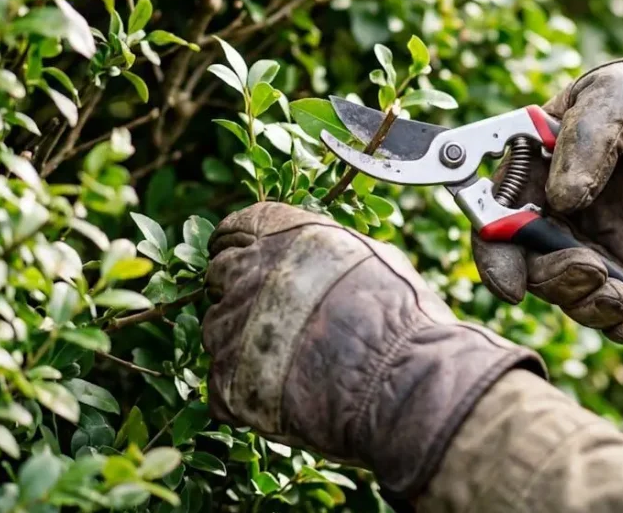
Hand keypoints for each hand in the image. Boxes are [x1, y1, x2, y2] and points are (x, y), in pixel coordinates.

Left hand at [202, 202, 544, 500]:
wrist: (401, 384)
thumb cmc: (404, 321)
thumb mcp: (375, 260)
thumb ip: (329, 253)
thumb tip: (323, 260)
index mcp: (286, 235)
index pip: (239, 226)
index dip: (239, 243)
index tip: (240, 255)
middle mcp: (250, 272)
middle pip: (220, 274)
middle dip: (236, 289)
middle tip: (267, 315)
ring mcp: (232, 327)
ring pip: (217, 328)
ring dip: (242, 339)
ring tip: (285, 361)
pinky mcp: (226, 380)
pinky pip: (220, 382)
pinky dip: (242, 389)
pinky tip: (279, 396)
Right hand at [473, 13, 622, 346]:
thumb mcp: (621, 95)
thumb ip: (590, 137)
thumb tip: (565, 198)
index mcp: (532, 162)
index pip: (494, 213)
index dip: (493, 253)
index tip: (512, 284)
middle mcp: (550, 204)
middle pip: (527, 261)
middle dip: (554, 279)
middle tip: (595, 273)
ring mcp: (585, 235)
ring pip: (567, 287)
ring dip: (588, 303)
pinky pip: (610, 298)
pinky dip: (621, 321)